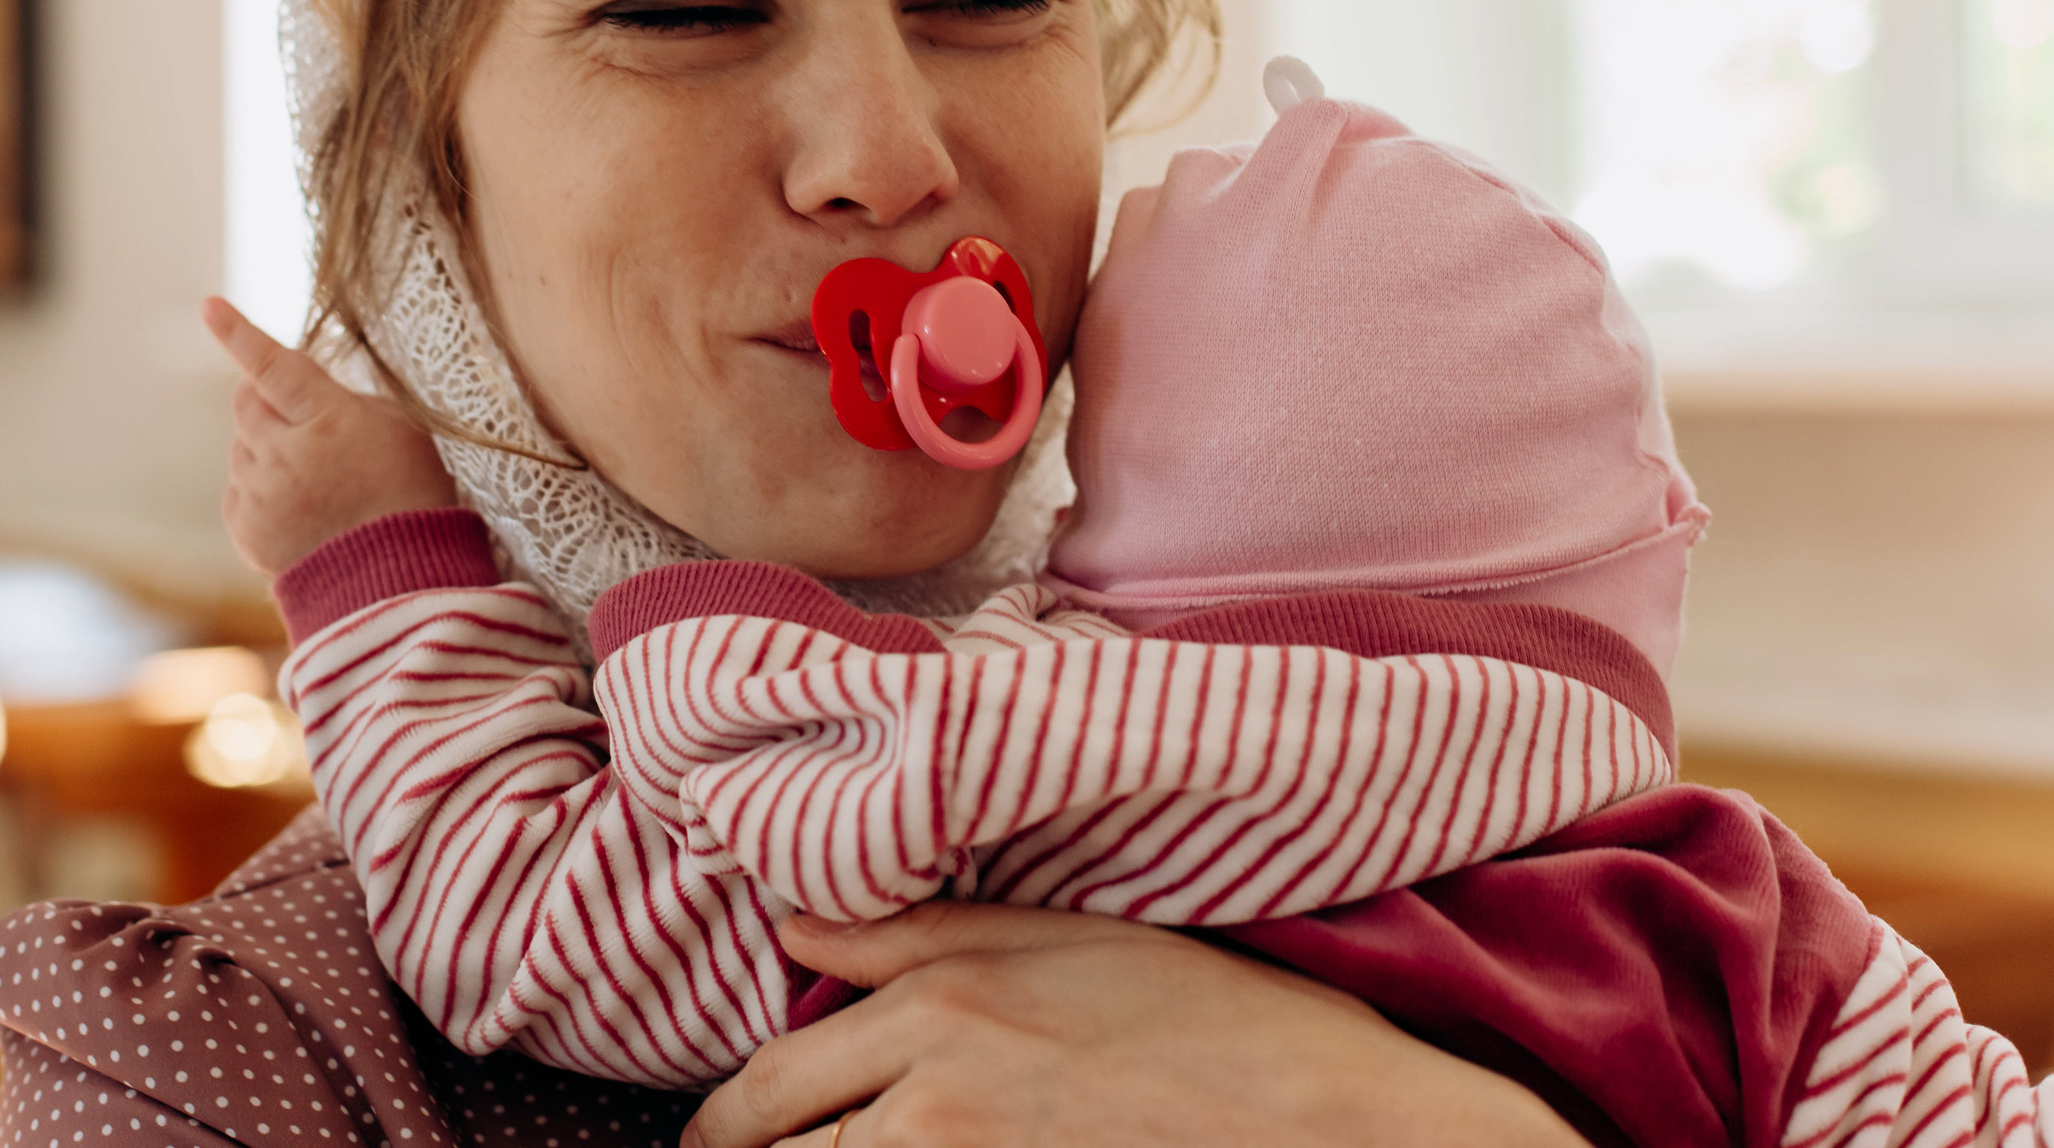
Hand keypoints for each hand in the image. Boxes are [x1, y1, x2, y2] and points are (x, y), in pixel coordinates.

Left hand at [201, 296, 457, 575]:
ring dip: (267, 449)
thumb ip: (351, 403)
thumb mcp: (403, 431)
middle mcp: (284, 453)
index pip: (273, 365)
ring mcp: (261, 494)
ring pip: (241, 448)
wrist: (398, 583)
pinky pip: (238, 492)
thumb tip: (314, 393)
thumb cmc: (413, 498)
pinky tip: (300, 508)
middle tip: (300, 417)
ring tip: (317, 481)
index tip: (210, 308)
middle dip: (265, 399)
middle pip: (247, 403)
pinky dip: (260, 490)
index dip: (239, 334)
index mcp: (326, 419)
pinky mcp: (247, 531)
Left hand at [685, 903, 1584, 1147]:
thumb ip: (924, 933)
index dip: (726, 1120)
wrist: (1337, 1118)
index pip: (771, 1074)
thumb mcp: (1073, 938)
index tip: (716, 1137)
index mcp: (942, 998)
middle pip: (767, 1138)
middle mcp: (934, 1081)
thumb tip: (797, 926)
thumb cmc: (1218, 1020)